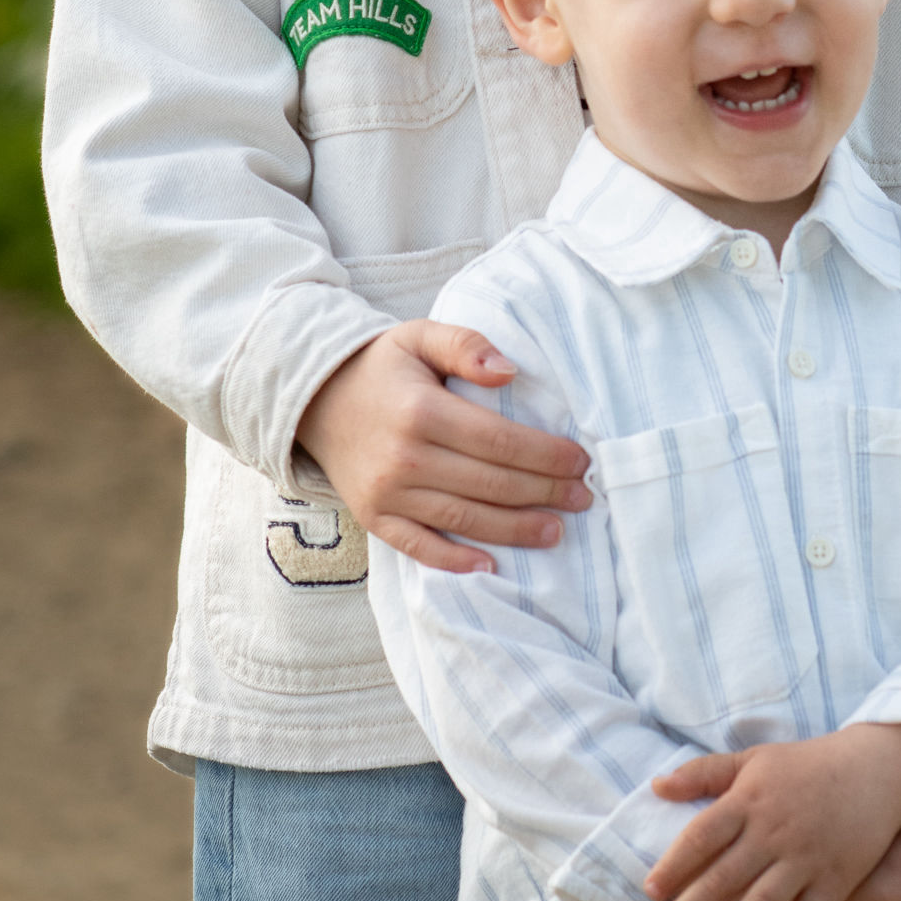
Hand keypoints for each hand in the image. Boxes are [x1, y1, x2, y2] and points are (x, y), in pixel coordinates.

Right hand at [296, 322, 590, 572]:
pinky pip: (418, 547)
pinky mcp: (373, 517)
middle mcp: (404, 458)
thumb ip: (466, 345)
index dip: (546, 455)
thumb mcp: (420, 335)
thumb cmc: (381, 366)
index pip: (499, 441)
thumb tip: (510, 372)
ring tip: (557, 531)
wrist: (316, 398)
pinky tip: (491, 565)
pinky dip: (454, 561)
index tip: (581, 461)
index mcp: (422, 411)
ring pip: (463, 520)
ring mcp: (386, 493)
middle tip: (583, 497)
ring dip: (515, 530)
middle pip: (490, 484)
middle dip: (544, 492)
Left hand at [644, 724, 900, 900]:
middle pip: (723, 877)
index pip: (703, 835)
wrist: (875, 769)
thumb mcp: (754, 759)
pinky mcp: (834, 881)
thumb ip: (705, 773)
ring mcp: (804, 859)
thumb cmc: (807, 764)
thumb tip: (658, 786)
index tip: (650, 890)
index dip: (675, 864)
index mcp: (750, 799)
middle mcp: (773, 832)